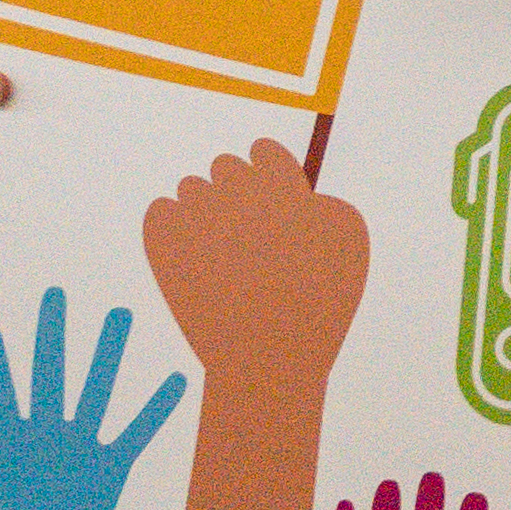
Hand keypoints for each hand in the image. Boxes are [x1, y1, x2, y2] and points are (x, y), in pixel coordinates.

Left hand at [0, 284, 187, 509]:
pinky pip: (135, 435)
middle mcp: (45, 436)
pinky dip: (154, 411)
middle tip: (54, 294)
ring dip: (106, 357)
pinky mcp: (106, 472)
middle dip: (50, 335)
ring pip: (94, 393)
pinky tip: (175, 383)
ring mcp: (77, 451)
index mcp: (7, 440)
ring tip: (119, 318)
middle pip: (48, 374)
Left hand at [141, 138, 375, 427]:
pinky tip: (193, 256)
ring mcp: (194, 213)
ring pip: (191, 189)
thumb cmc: (318, 304)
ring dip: (206, 214)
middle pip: (226, 167)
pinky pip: (159, 211)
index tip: (277, 210)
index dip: (272, 179)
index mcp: (280, 181)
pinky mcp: (162, 240)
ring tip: (225, 258)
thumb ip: (326, 203)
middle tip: (251, 239)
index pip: (263, 152)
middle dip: (237, 196)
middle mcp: (234, 188)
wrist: (267, 357)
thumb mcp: (350, 243)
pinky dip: (173, 229)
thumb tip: (301, 194)